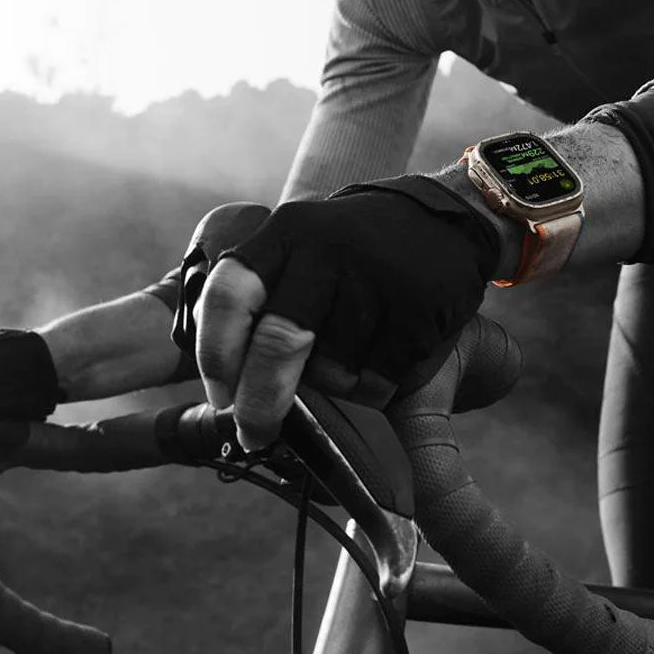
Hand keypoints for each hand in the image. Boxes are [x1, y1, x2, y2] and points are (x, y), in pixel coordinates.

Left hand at [195, 176, 499, 450]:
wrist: (440, 218)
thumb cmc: (348, 254)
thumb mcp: (298, 248)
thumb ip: (256, 299)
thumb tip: (213, 375)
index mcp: (285, 234)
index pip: (228, 297)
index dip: (215, 356)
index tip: (221, 399)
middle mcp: (325, 248)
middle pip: (276, 343)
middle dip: (260, 403)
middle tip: (255, 434)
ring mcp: (374, 273)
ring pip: (332, 370)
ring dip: (333, 389)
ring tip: (347, 366)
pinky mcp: (419, 302)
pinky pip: (379, 378)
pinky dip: (374, 390)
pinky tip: (381, 364)